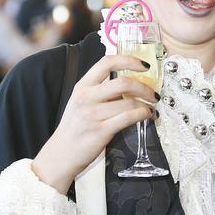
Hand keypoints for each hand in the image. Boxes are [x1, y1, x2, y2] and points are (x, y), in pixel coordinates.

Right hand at [32, 53, 155, 192]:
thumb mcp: (81, 102)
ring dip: (146, 103)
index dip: (128, 60)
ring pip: (129, 102)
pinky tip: (147, 115)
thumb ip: (100, 91)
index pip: (106, 63)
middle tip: (153, 93)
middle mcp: (86, 97)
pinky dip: (143, 114)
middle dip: (144, 86)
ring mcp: (93, 114)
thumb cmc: (75, 128)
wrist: (61, 154)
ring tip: (151, 106)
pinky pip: (128, 118)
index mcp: (82, 86)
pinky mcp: (101, 131)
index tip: (143, 65)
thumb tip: (129, 85)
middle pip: (123, 82)